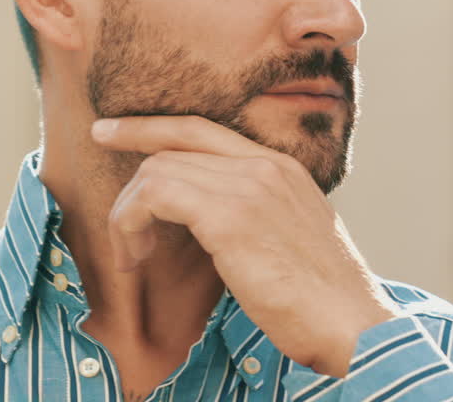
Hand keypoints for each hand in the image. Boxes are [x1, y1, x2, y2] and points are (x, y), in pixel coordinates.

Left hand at [93, 115, 400, 376]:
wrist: (354, 326)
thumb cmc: (322, 301)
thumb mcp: (290, 240)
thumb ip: (256, 216)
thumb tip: (210, 223)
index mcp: (283, 168)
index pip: (204, 128)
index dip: (154, 126)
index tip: (116, 128)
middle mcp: (265, 166)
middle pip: (175, 142)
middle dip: (130, 146)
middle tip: (99, 155)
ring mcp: (249, 185)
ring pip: (158, 170)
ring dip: (129, 212)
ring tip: (132, 253)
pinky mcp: (231, 216)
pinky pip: (156, 195)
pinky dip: (132, 222)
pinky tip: (136, 255)